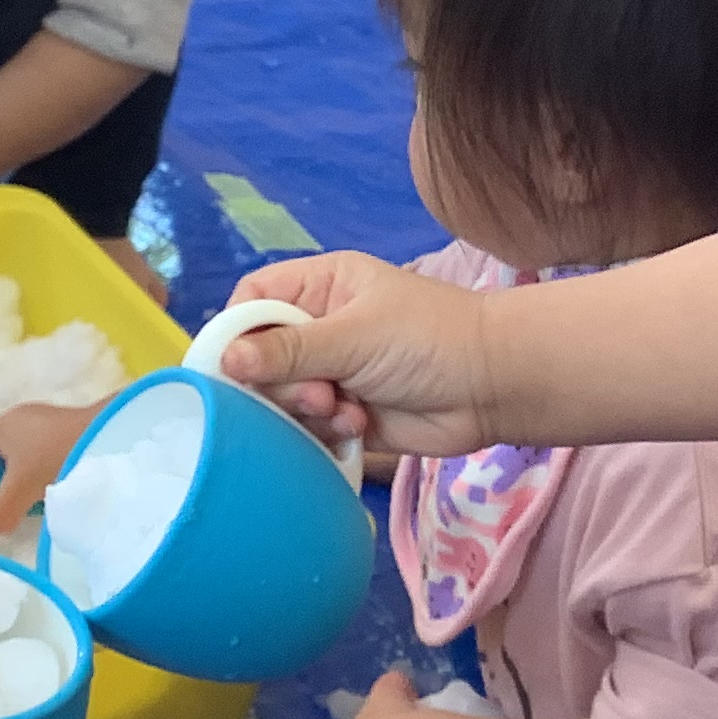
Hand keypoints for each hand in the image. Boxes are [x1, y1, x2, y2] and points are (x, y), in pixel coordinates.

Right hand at [0, 400, 96, 536]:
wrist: (107, 436)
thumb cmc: (53, 458)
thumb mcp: (19, 491)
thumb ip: (0, 511)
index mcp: (2, 425)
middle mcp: (22, 417)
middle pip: (3, 452)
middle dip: (6, 479)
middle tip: (15, 503)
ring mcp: (50, 420)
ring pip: (30, 454)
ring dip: (34, 476)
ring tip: (43, 498)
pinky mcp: (73, 427)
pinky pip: (52, 452)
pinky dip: (54, 469)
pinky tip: (63, 485)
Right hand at [219, 255, 496, 459]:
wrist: (494, 387)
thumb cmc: (428, 339)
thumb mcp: (355, 335)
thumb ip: (289, 350)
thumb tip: (223, 361)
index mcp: (321, 287)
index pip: (253, 301)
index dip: (236, 331)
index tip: (232, 366)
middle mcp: (321, 328)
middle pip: (259, 358)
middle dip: (278, 383)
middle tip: (315, 393)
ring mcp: (333, 373)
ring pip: (281, 399)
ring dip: (305, 410)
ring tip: (342, 409)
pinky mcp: (346, 414)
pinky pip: (308, 429)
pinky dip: (325, 431)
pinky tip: (357, 426)